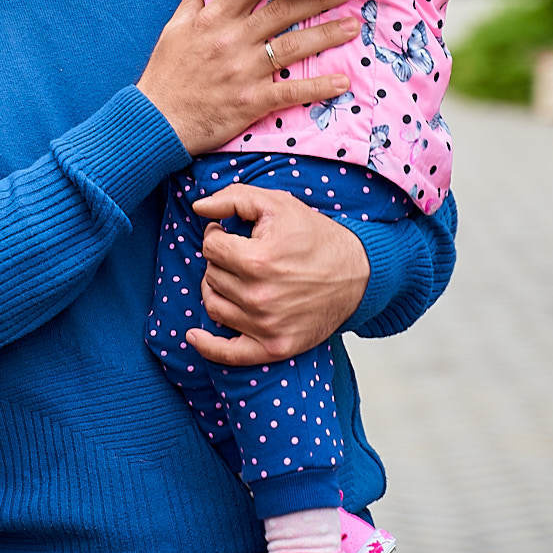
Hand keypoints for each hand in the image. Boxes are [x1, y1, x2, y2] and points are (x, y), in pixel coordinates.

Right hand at [136, 0, 359, 154]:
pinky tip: (342, 82)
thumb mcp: (174, 29)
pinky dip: (318, 86)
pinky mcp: (251, 100)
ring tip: (354, 24)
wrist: (155, 121)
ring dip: (327, 33)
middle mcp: (232, 39)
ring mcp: (244, 70)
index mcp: (214, 18)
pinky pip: (291, 90)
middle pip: (283, 9)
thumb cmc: (165, 75)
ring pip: (293, 45)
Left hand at [184, 184, 369, 365]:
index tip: (231, 234)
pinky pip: (228, 354)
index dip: (218, 235)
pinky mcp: (274, 347)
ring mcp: (266, 326)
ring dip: (217, 289)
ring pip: (214, 305)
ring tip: (236, 277)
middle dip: (221, 261)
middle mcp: (259, 297)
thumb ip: (233, 198)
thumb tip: (198, 208)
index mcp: (257, 261)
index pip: (210, 247)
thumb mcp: (277, 203)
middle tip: (242, 255)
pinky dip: (207, 345)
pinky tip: (194, 335)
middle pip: (211, 275)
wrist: (358, 273)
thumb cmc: (315, 236)